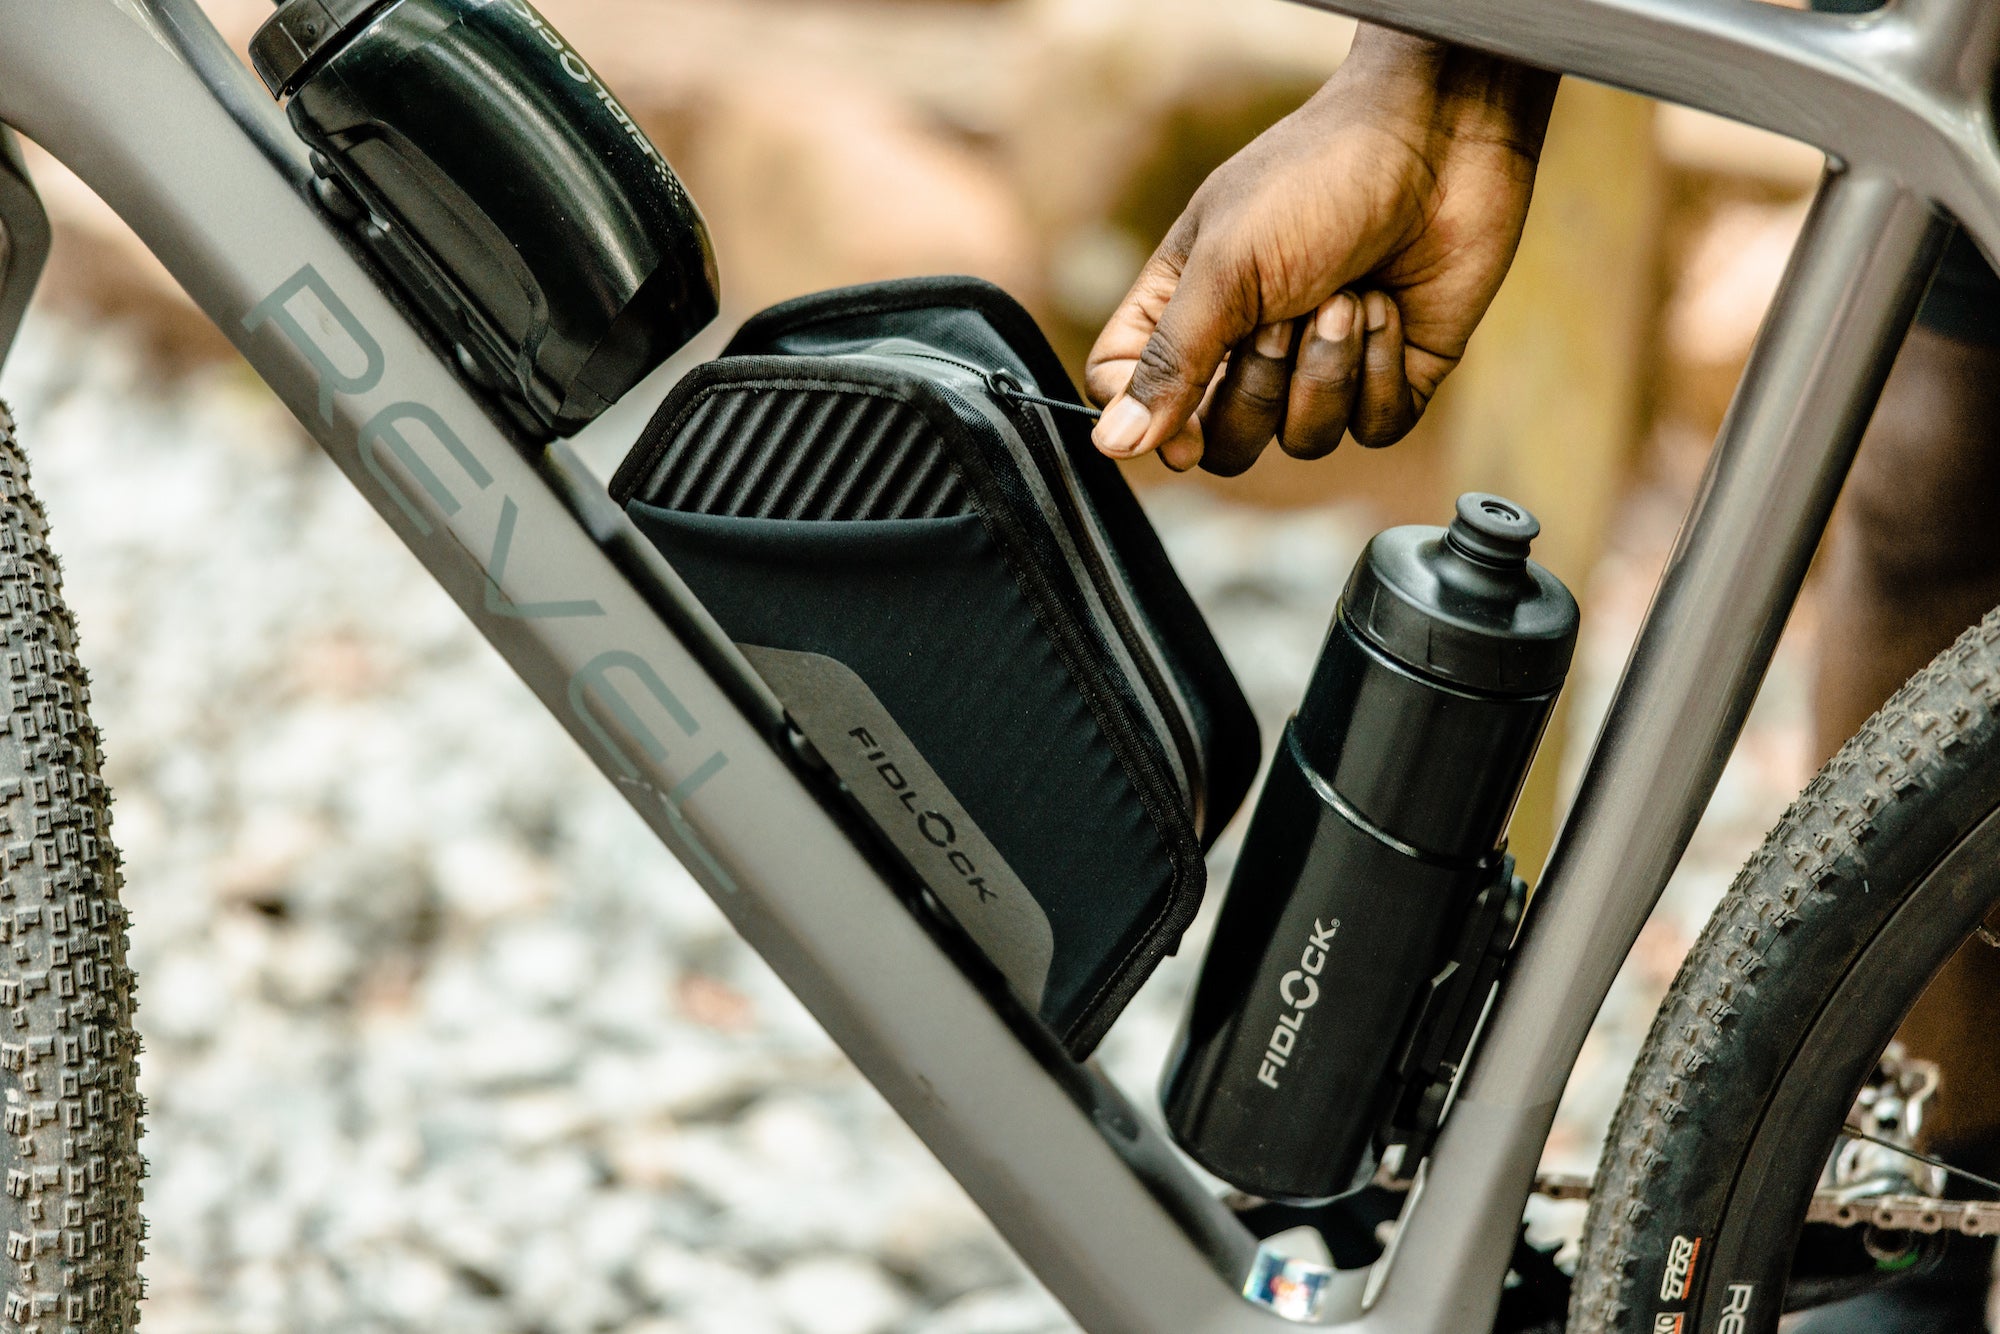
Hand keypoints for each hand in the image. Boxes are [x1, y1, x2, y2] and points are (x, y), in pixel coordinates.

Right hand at [1087, 27, 1559, 473]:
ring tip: (1351, 295)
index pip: (1133, 397)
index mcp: (1185, 308)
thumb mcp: (1225, 265)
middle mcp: (1246, 347)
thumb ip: (1169, 362)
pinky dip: (1381, 373)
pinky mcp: (1391, 375)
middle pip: (1226, 441)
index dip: (1152, 425)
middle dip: (1261, 387)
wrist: (1439, 141)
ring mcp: (1321, 366)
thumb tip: (1114, 446)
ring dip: (1328, 370)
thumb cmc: (1317, 180)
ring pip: (1303, 440)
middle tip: (1289, 313)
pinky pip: (1373, 429)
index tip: (1183, 429)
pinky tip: (1390, 307)